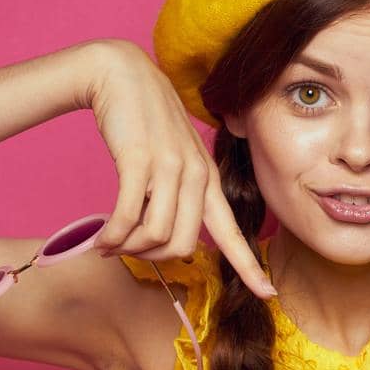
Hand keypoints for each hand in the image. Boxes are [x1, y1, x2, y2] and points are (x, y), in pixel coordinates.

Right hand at [83, 39, 273, 297]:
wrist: (122, 74)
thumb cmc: (146, 122)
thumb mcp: (173, 158)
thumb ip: (178, 195)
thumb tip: (165, 241)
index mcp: (208, 181)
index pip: (234, 232)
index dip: (250, 267)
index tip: (269, 295)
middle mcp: (196, 176)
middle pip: (182, 246)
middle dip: (152, 259)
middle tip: (127, 253)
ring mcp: (170, 167)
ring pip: (155, 235)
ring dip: (127, 249)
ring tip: (109, 244)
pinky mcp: (139, 160)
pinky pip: (127, 216)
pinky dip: (112, 236)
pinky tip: (100, 240)